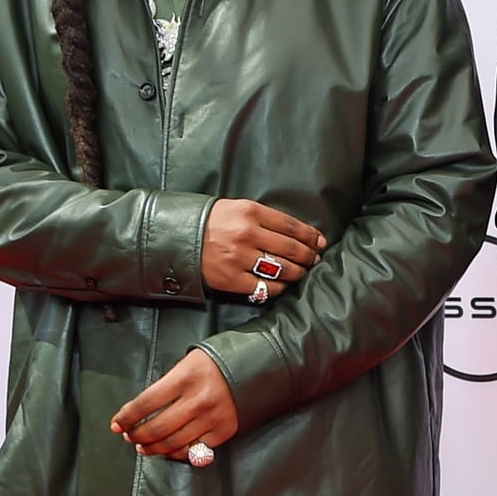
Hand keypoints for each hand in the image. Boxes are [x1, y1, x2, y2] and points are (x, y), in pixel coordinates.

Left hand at [111, 350, 240, 461]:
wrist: (259, 366)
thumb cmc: (218, 362)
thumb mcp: (189, 362)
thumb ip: (167, 384)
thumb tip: (142, 410)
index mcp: (186, 377)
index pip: (144, 403)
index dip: (126, 417)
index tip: (117, 424)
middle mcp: (198, 400)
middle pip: (155, 428)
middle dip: (135, 435)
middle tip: (128, 435)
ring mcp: (212, 417)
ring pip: (171, 443)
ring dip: (152, 448)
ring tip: (143, 445)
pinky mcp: (224, 430)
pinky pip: (192, 449)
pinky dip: (176, 453)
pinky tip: (168, 450)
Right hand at [202, 198, 325, 298]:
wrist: (176, 237)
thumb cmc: (211, 221)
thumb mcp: (237, 208)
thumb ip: (264, 218)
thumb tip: (298, 233)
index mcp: (250, 212)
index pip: (291, 226)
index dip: (310, 236)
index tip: (320, 241)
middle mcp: (246, 234)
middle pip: (291, 249)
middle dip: (308, 256)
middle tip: (314, 259)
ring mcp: (238, 258)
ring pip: (282, 269)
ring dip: (298, 273)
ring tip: (301, 272)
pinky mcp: (230, 279)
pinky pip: (265, 287)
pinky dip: (278, 288)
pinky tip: (282, 284)